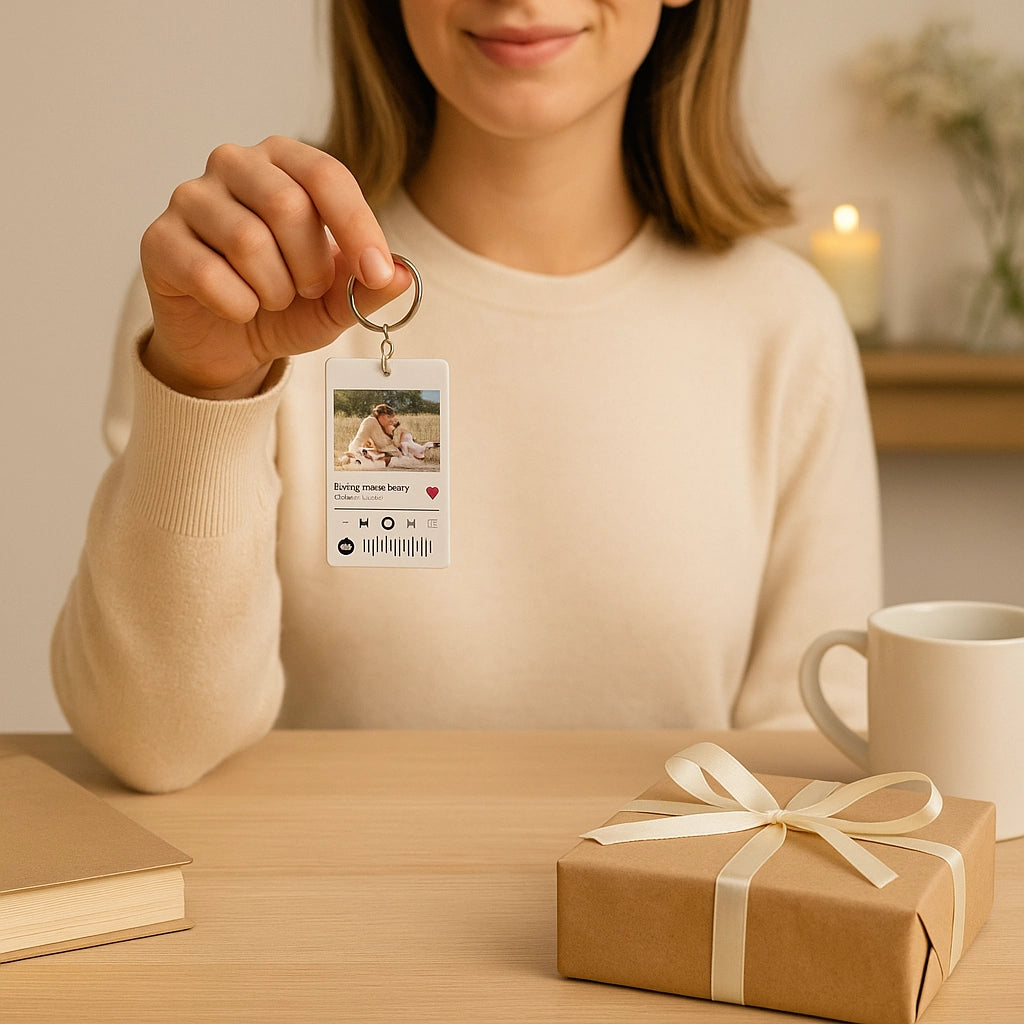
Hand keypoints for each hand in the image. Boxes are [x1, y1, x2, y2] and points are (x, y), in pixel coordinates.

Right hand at [139, 136, 412, 398]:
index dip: (357, 227)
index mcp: (285, 163)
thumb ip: (370, 287)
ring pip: (247, 240)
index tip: (376, 273)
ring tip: (271, 299)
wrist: (228, 342)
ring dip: (273, 289)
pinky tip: (238, 309)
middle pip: (286, 204)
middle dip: (309, 265)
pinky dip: (237, 306)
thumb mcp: (337, 301)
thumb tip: (403, 275)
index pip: (326, 176)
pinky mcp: (158, 239)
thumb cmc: (285, 304)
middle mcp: (234, 165)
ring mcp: (190, 197)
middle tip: (307, 290)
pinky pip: (208, 273)